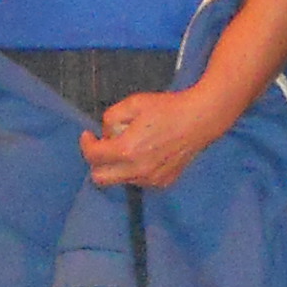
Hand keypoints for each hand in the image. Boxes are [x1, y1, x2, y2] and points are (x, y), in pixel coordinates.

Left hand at [81, 82, 227, 192]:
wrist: (200, 119)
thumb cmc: (167, 109)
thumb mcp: (133, 104)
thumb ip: (110, 119)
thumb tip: (106, 134)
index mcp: (127, 150)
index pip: (93, 156)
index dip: (86, 144)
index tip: (88, 135)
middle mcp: (137, 170)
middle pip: (100, 178)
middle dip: (96, 162)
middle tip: (103, 146)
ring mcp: (151, 180)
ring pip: (120, 179)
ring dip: (117, 165)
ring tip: (131, 145)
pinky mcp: (163, 182)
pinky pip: (139, 181)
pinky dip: (134, 169)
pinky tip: (146, 153)